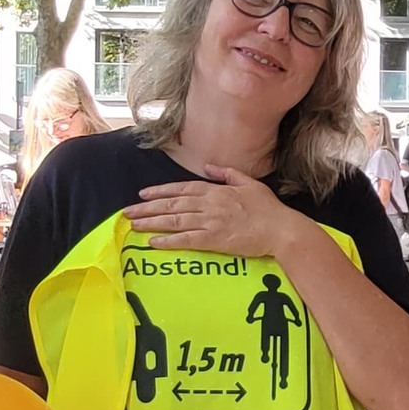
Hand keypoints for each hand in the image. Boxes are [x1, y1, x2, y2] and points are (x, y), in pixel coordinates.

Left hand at [125, 167, 300, 260]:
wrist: (281, 229)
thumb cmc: (268, 208)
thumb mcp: (249, 183)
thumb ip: (227, 174)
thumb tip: (210, 167)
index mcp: (216, 190)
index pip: (181, 189)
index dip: (160, 192)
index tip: (142, 195)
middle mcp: (209, 204)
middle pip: (172, 204)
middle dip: (147, 208)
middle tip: (127, 212)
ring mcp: (210, 222)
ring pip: (174, 221)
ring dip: (152, 222)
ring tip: (134, 225)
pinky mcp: (214, 240)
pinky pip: (186, 240)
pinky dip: (168, 241)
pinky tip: (153, 243)